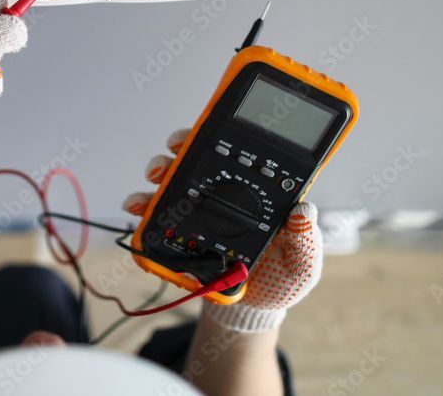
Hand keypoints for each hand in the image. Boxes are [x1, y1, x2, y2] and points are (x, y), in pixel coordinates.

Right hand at [123, 128, 322, 332]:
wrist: (251, 311)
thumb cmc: (281, 282)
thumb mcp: (302, 263)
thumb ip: (305, 239)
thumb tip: (304, 210)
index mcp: (258, 194)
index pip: (240, 155)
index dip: (221, 136)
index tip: (207, 131)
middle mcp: (226, 194)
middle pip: (200, 158)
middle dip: (181, 147)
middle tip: (174, 149)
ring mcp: (200, 211)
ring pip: (175, 179)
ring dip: (160, 170)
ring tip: (153, 179)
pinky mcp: (181, 231)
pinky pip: (158, 213)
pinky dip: (143, 206)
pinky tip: (136, 207)